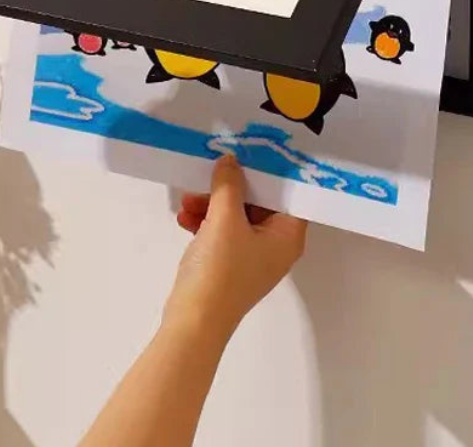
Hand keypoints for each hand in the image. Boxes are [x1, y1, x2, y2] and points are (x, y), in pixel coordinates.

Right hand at [165, 155, 306, 340]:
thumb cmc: (220, 268)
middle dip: (230, 188)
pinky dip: (206, 223)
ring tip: (187, 200)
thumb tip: (230, 160)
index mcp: (287, 236)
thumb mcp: (224, 218)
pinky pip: (222, 233)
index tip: (251, 150)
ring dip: (212, 204)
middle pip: (259, 203)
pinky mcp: (230, 265)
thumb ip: (229, 184)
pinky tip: (184, 217)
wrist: (193, 321)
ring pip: (236, 217)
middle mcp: (276, 246)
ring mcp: (252, 257)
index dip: (270, 171)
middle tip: (208, 174)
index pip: (288, 193)